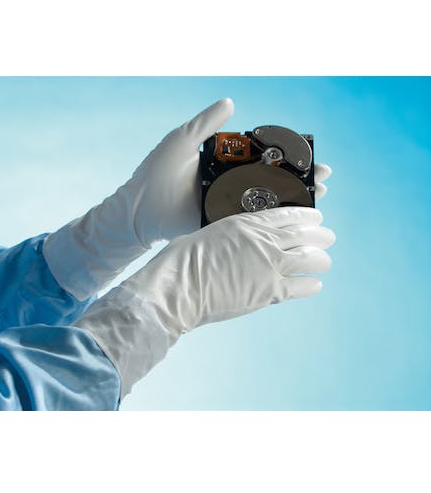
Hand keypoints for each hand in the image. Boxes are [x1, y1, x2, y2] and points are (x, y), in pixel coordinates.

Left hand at [44, 98, 332, 300]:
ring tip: (318, 196)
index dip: (285, 155)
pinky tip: (292, 217)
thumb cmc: (156, 171)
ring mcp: (226, 204)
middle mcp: (228, 183)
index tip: (308, 152)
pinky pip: (249, 220)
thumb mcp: (182, 140)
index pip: (261, 156)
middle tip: (324, 178)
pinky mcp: (221, 223)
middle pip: (270, 179)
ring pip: (265, 201)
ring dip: (292, 199)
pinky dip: (271, 218)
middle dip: (298, 178)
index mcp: (222, 163)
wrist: (138, 207)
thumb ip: (207, 123)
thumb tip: (231, 102)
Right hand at [76, 206, 334, 396]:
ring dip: (320, 259)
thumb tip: (235, 243)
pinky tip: (316, 284)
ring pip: (308, 258)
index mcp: (246, 223)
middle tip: (328, 237)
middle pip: (302, 234)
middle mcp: (263, 241)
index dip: (305, 215)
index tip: (316, 216)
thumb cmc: (181, 261)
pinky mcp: (268, 292)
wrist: (178, 289)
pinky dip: (310, 285)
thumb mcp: (207, 235)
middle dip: (319, 235)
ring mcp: (269, 266)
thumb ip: (229, 237)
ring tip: (325, 260)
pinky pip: (300, 286)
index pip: (286, 214)